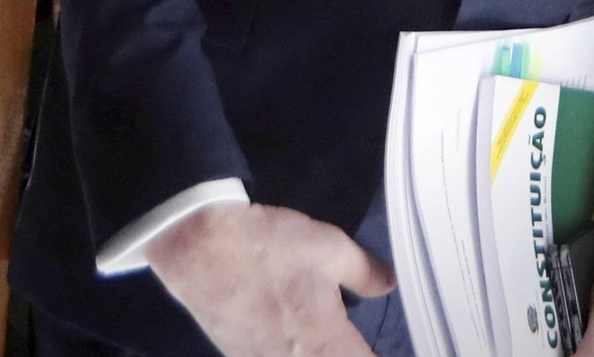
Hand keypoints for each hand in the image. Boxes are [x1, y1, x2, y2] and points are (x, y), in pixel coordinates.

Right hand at [147, 201, 393, 355]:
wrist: (202, 250)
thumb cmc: (272, 247)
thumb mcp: (332, 248)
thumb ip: (365, 272)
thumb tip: (390, 285)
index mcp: (324, 342)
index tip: (377, 349)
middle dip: (345, 354)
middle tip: (352, 342)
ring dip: (316, 353)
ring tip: (328, 340)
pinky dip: (290, 352)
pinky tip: (293, 338)